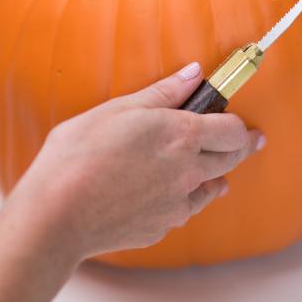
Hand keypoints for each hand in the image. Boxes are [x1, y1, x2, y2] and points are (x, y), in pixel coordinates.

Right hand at [13, 62, 264, 259]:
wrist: (57, 213)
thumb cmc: (78, 155)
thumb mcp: (116, 110)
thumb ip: (161, 92)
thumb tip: (194, 74)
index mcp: (180, 135)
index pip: (233, 129)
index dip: (238, 123)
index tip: (239, 122)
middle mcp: (188, 171)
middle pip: (232, 159)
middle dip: (239, 148)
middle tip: (244, 142)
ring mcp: (176, 204)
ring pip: (211, 188)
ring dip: (214, 176)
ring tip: (213, 174)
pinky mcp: (161, 228)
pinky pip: (183, 211)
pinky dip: (184, 200)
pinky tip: (171, 196)